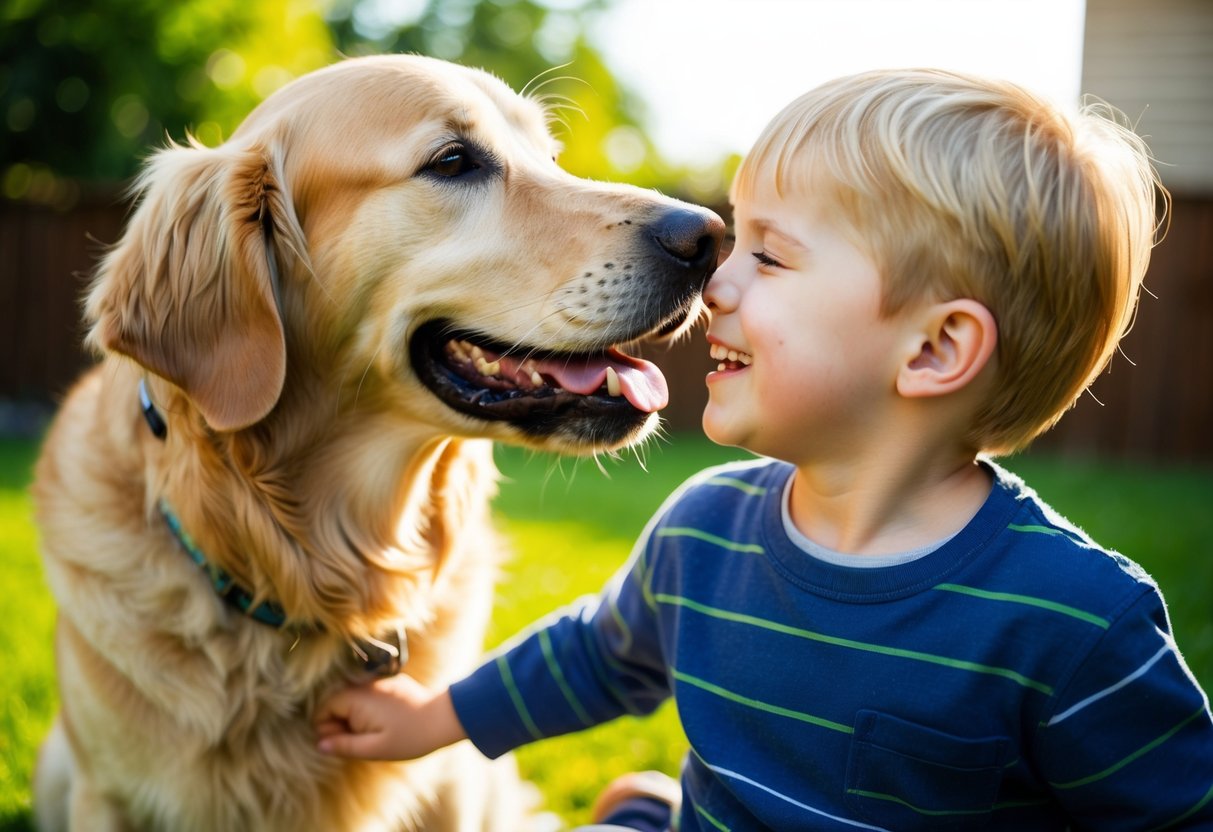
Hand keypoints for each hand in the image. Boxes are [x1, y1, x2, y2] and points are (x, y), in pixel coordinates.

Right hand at [314, 674, 465, 759]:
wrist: (444, 718)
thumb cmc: (410, 737)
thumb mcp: (375, 748)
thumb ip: (344, 746)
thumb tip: (320, 745)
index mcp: (357, 698)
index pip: (322, 709)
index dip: (327, 729)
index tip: (344, 744)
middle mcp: (364, 684)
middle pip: (335, 702)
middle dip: (340, 723)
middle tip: (360, 741)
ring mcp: (378, 681)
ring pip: (352, 699)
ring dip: (354, 717)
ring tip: (373, 733)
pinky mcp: (390, 682)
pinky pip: (367, 695)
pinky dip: (368, 709)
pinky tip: (384, 722)